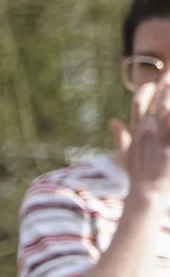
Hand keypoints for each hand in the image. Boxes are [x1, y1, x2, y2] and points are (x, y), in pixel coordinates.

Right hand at [111, 74, 169, 206]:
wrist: (146, 194)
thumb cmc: (137, 178)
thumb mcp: (124, 156)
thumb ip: (120, 137)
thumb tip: (113, 121)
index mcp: (137, 132)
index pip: (138, 105)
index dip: (145, 91)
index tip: (154, 82)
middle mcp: (147, 132)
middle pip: (158, 102)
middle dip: (166, 85)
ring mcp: (159, 139)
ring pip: (166, 111)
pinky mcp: (168, 148)